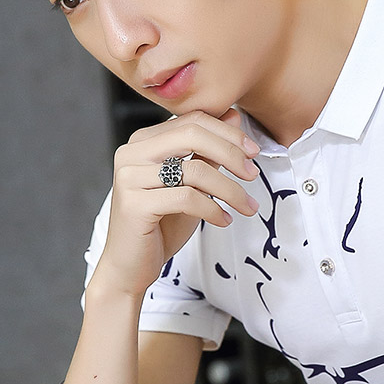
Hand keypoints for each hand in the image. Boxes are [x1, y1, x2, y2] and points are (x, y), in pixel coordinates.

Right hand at [95, 108, 259, 297]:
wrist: (129, 268)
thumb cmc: (160, 226)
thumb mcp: (191, 184)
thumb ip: (208, 152)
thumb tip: (233, 116)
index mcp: (143, 142)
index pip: (192, 120)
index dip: (228, 132)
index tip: (254, 151)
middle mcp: (131, 152)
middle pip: (193, 135)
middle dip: (231, 152)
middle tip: (253, 174)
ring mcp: (129, 177)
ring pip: (195, 169)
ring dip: (230, 189)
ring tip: (247, 207)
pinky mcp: (133, 204)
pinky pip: (187, 198)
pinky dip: (213, 209)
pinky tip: (224, 220)